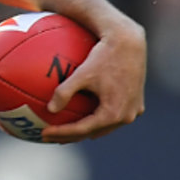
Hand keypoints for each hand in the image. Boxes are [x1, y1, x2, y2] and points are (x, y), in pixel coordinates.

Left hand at [41, 18, 146, 142]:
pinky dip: (96, 120)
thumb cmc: (104, 56)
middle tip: (48, 136)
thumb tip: (50, 109)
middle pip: (93, 133)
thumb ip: (65, 92)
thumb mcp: (82, 74)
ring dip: (84, 130)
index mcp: (113, 113)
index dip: (61, 133)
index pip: (82, 130)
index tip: (43, 133)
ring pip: (104, 127)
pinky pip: (113, 116)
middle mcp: (126, 116)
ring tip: (62, 131)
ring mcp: (133, 110)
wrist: (130, 42)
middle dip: (69, 136)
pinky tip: (83, 116)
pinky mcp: (136, 103)